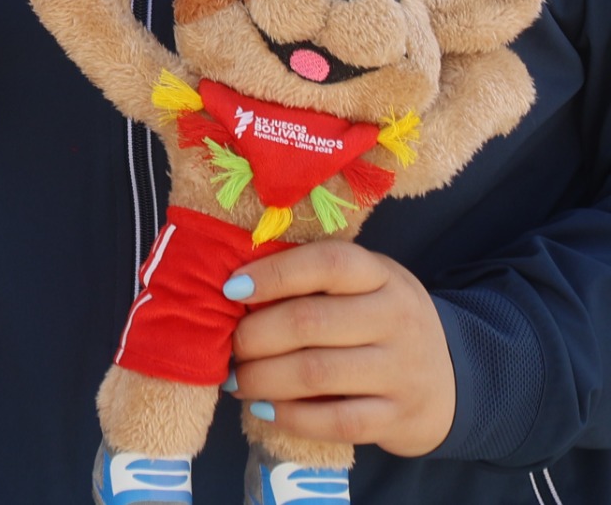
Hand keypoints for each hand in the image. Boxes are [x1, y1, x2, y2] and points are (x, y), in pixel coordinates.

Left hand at [228, 241, 455, 456]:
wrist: (454, 380)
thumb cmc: (381, 322)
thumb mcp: (364, 286)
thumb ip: (314, 281)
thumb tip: (235, 290)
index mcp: (382, 275)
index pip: (328, 263)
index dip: (274, 273)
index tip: (231, 288)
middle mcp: (397, 320)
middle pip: (310, 322)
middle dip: (254, 336)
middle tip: (229, 346)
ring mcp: (402, 371)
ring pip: (316, 373)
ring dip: (263, 378)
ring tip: (236, 379)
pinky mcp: (398, 417)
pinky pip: (335, 420)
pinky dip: (290, 416)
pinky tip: (263, 409)